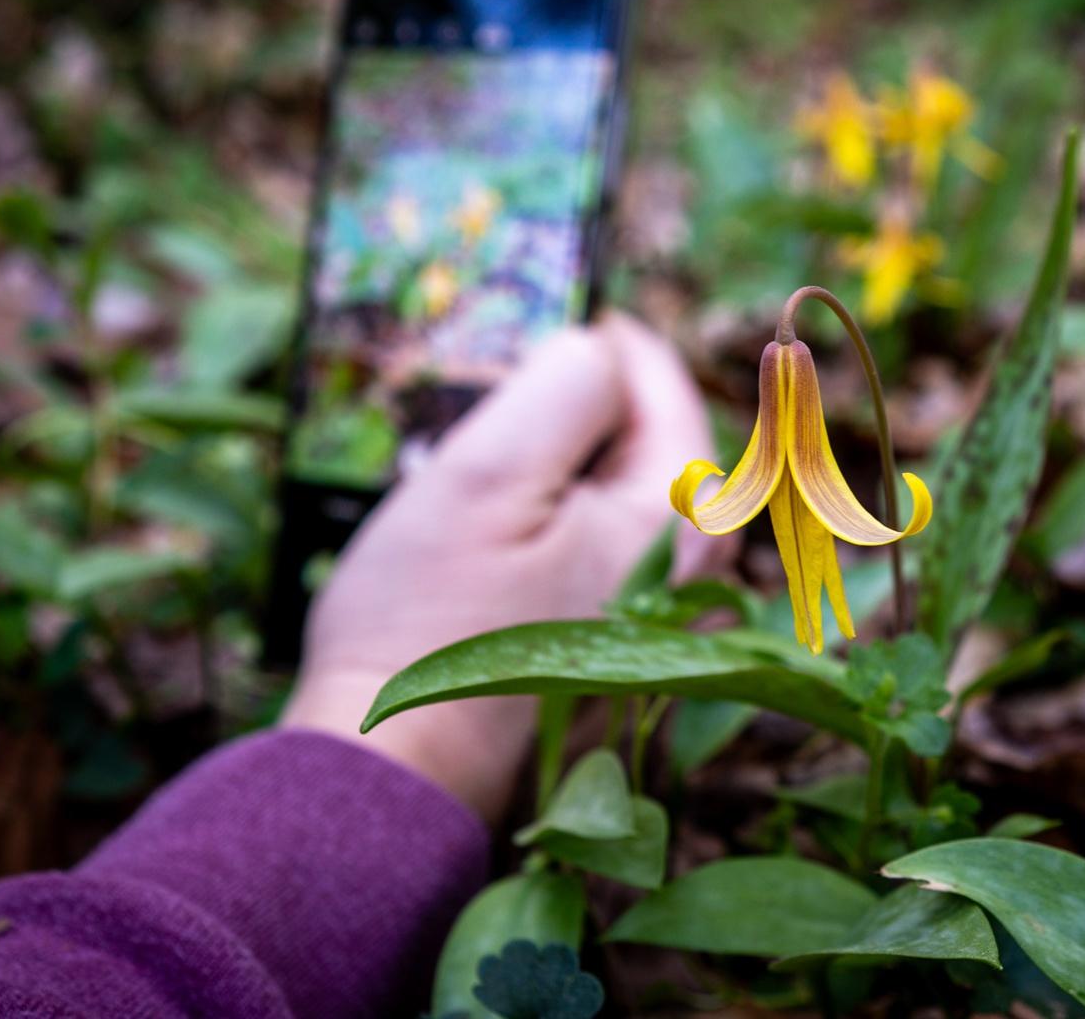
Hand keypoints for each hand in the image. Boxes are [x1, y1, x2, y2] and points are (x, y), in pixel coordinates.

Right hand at [281, 315, 721, 822]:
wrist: (392, 771)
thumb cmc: (430, 620)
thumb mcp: (488, 471)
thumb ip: (563, 385)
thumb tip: (593, 352)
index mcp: (681, 521)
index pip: (661, 386)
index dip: (604, 340)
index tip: (556, 312)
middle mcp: (692, 578)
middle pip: (645, 443)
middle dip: (583, 401)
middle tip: (509, 374)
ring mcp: (655, 628)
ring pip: (616, 499)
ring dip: (563, 462)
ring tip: (488, 446)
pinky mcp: (610, 662)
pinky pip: (594, 553)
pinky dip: (553, 521)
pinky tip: (492, 530)